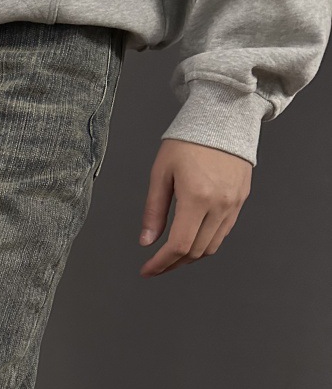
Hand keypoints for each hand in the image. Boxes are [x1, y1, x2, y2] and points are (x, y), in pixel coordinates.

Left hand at [139, 139, 251, 276]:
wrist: (223, 118)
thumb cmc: (187, 141)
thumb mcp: (161, 174)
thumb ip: (154, 211)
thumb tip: (147, 242)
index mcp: (197, 198)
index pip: (179, 246)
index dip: (161, 263)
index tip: (147, 270)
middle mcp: (219, 205)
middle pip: (196, 251)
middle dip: (173, 264)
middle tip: (156, 266)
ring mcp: (233, 204)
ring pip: (212, 246)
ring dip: (190, 256)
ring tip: (171, 256)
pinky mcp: (241, 200)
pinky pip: (223, 232)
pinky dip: (205, 242)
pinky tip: (191, 239)